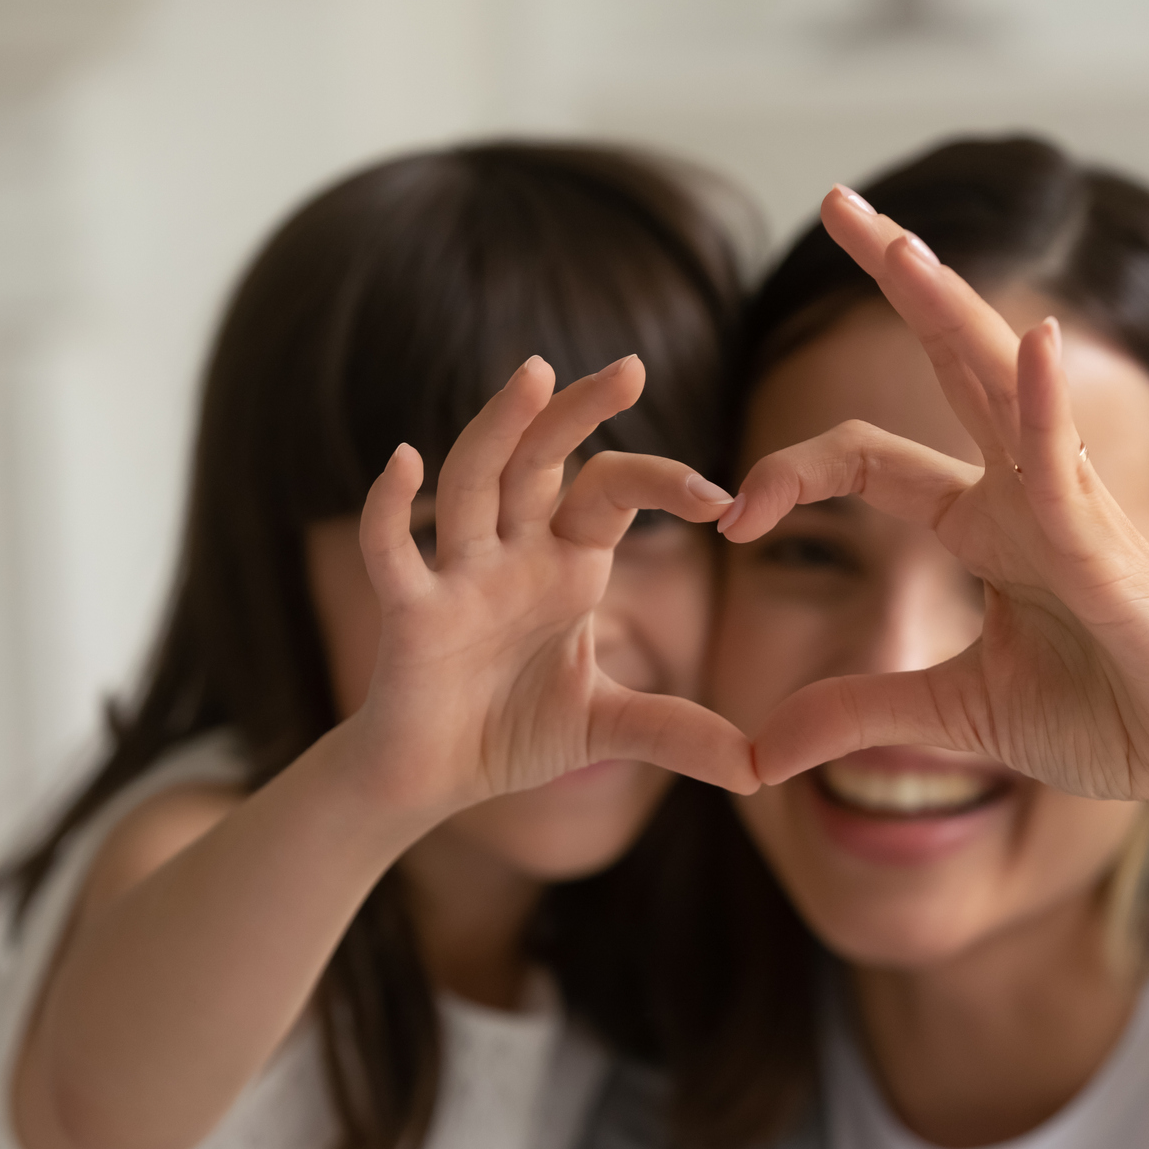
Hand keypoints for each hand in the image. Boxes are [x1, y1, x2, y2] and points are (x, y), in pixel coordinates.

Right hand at [351, 354, 758, 813]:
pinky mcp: (410, 612)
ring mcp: (458, 576)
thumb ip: (677, 733)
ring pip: (474, 481)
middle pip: (542, 460)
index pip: (612, 493)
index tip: (722, 499)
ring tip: (535, 374)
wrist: (433, 781)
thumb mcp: (608, 730)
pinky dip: (388, 506)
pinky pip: (392, 550)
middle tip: (630, 367)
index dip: (663, 483)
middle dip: (579, 413)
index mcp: (565, 565)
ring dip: (499, 428)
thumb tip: (760, 769)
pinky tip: (403, 461)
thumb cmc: (510, 733)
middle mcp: (512, 553)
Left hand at [726, 187, 1148, 868]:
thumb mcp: (953, 716)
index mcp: (987, 526)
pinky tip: (1035, 344)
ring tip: (897, 243)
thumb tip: (758, 753)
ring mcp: (1072, 513)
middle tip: (834, 198)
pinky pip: (1068, 474)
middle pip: (948, 364)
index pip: (867, 459)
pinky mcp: (1112, 558)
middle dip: (893, 280)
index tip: (729, 520)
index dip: (787, 473)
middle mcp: (1026, 495)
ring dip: (952, 310)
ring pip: (1005, 388)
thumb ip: (857, 714)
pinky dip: (1048, 409)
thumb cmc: (1109, 721)